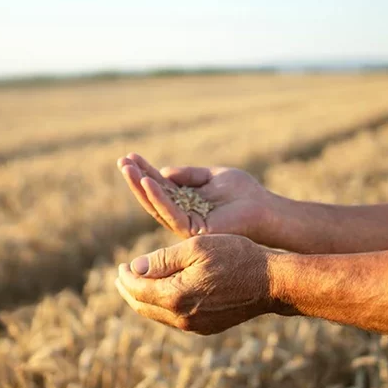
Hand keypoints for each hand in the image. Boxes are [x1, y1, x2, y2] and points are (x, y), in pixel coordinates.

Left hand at [115, 234, 287, 334]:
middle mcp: (182, 317)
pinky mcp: (206, 327)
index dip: (126, 277)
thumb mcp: (196, 248)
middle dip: (129, 291)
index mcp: (175, 296)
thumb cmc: (235, 256)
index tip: (120, 265)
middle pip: (143, 306)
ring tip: (137, 285)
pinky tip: (163, 294)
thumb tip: (134, 268)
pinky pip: (174, 319)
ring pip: (158, 315)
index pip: (137, 290)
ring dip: (144, 299)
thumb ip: (162, 259)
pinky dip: (162, 305)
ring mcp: (195, 326)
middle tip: (120, 277)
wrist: (271, 282)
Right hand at [116, 153, 270, 239]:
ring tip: (128, 169)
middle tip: (121, 161)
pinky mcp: (193, 230)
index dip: (144, 171)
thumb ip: (189, 174)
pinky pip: (171, 213)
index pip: (160, 186)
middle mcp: (182, 215)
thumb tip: (163, 172)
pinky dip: (158, 197)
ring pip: (156, 206)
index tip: (130, 156)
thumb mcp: (212, 176)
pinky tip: (148, 181)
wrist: (265, 209)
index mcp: (186, 202)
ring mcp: (186, 225)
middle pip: (153, 197)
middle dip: (136, 179)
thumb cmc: (244, 193)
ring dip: (141, 187)